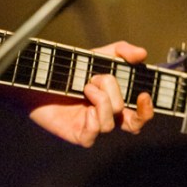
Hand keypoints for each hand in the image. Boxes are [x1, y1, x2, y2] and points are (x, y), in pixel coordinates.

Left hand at [29, 41, 153, 146]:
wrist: (40, 77)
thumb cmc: (69, 70)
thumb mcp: (96, 56)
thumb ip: (120, 52)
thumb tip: (142, 53)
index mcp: (116, 101)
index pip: (140, 114)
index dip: (147, 109)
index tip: (143, 95)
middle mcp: (107, 116)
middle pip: (131, 121)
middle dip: (116, 95)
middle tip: (97, 78)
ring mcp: (93, 127)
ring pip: (110, 124)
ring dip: (100, 101)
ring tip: (85, 87)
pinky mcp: (78, 135)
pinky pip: (93, 135)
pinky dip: (91, 120)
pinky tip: (84, 109)